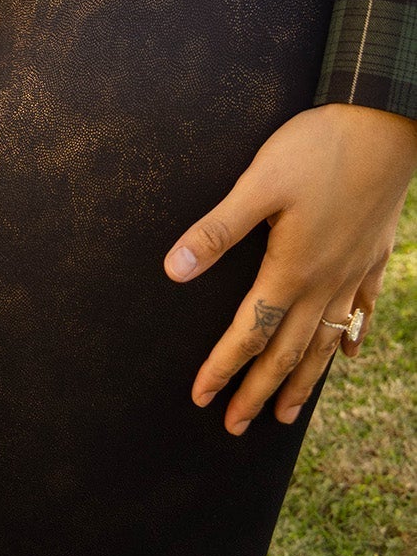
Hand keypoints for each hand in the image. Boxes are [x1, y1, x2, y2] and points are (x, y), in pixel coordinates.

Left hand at [165, 100, 416, 433]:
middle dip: (258, 391)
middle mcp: (325, 283)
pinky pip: (360, 313)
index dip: (223, 367)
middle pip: (287, 352)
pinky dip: (349, 339)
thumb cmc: (315, 150)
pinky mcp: (373, 256)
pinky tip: (348, 356)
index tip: (200, 397)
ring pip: (325, 342)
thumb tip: (173, 270)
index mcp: (291, 270)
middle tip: (235, 427)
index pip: (250, 332)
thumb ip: (217, 230)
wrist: (381, 128)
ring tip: (288, 414)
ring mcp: (354, 273)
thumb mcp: (256, 184)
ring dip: (303, 380)